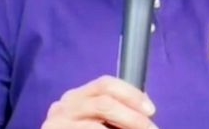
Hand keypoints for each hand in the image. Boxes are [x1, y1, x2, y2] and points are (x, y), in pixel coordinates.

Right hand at [41, 75, 156, 128]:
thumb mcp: (97, 120)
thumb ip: (116, 114)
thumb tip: (146, 112)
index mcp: (77, 97)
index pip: (105, 84)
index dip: (131, 94)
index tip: (151, 110)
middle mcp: (64, 106)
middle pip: (103, 103)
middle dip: (132, 117)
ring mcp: (56, 123)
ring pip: (95, 126)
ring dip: (124, 128)